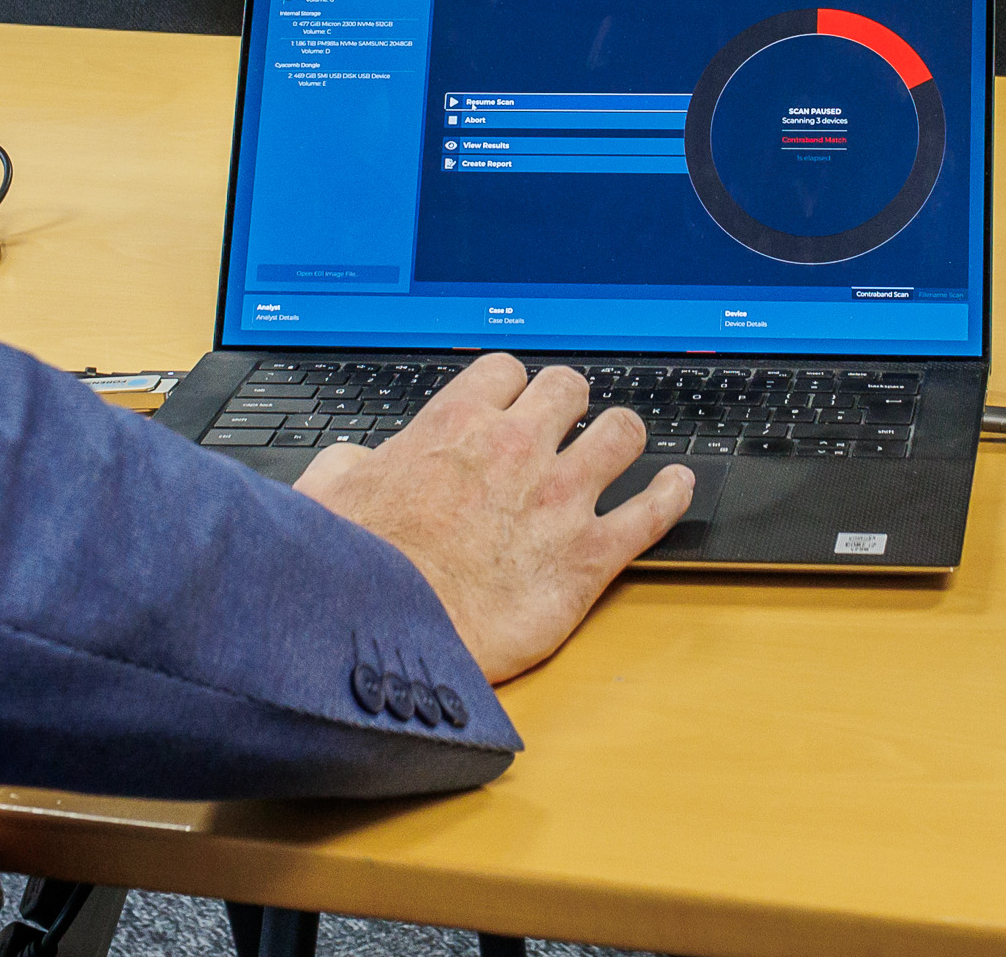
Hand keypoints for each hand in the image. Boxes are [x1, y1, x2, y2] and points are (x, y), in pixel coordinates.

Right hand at [295, 351, 693, 680]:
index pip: (505, 371)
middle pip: (569, 389)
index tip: (508, 406)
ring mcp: (560, 499)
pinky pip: (652, 512)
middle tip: (565, 423)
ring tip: (621, 445)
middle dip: (569, 402)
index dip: (508, 388)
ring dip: (622, 436)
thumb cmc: (357, 570)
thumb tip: (359, 461)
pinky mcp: (589, 556)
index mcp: (456, 426)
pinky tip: (676, 486)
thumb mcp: (329, 493)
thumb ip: (353, 463)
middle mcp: (517, 450)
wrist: (390, 634)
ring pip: (621, 433)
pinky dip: (671, 495)